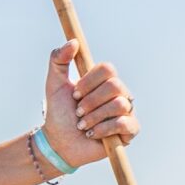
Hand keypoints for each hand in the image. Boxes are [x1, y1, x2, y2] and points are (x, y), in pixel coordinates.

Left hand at [43, 41, 136, 165]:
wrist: (59, 142)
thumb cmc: (59, 113)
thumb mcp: (54, 84)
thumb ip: (59, 60)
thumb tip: (73, 41)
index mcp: (104, 81)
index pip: (108, 69)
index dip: (89, 82)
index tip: (74, 94)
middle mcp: (119, 93)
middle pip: (115, 86)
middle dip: (90, 102)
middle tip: (77, 112)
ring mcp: (127, 111)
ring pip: (119, 105)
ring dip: (93, 117)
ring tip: (82, 126)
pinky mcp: (130, 130)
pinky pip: (124, 123)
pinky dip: (102, 129)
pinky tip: (91, 134)